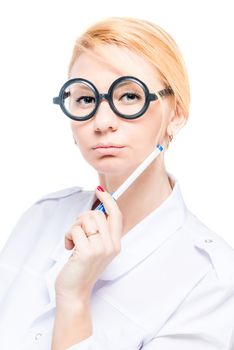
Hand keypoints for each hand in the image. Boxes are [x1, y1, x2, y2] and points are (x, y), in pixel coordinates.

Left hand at [54, 186, 122, 302]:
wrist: (75, 291)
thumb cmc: (82, 268)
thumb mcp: (97, 249)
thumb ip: (100, 232)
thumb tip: (95, 210)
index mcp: (115, 244)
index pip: (116, 215)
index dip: (109, 200)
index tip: (99, 190)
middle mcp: (111, 245)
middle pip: (97, 214)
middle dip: (82, 218)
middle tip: (77, 231)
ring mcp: (100, 248)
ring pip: (85, 219)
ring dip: (74, 228)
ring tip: (74, 241)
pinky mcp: (87, 251)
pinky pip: (75, 230)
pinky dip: (68, 236)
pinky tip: (69, 248)